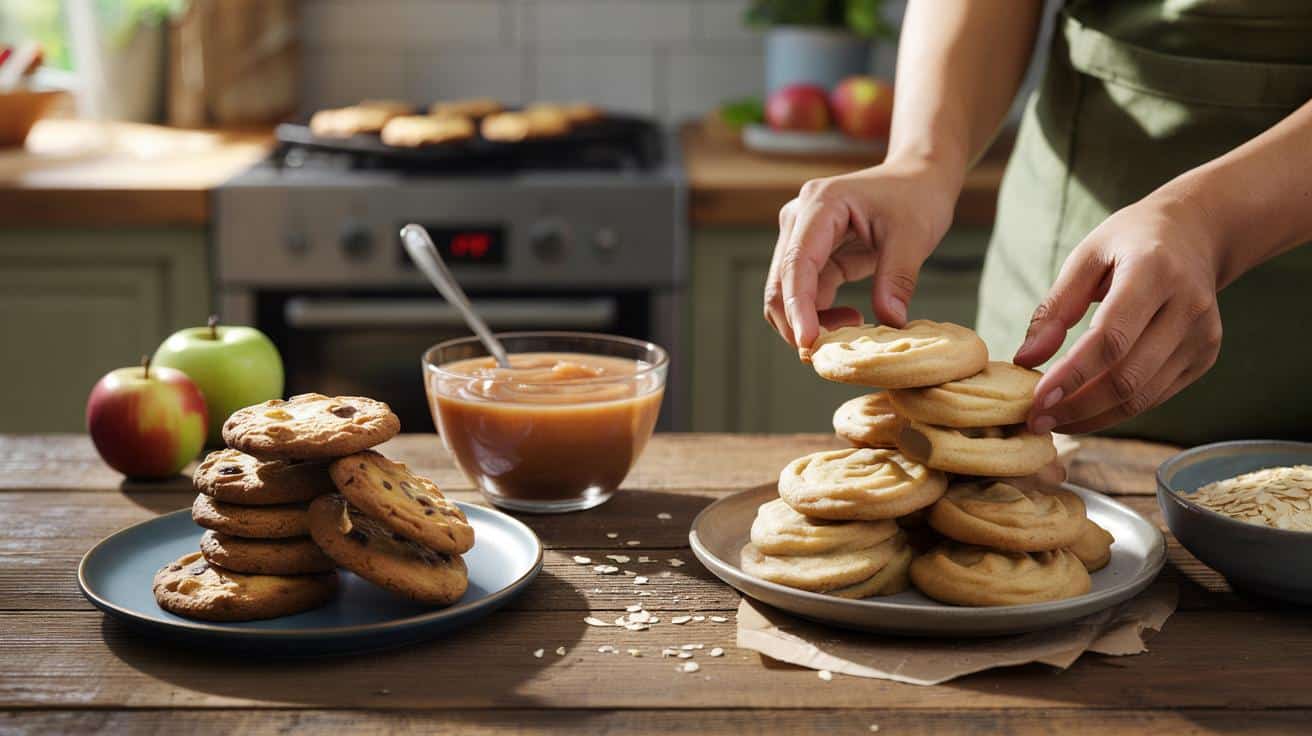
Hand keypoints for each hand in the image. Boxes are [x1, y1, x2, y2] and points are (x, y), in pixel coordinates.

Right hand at [763, 159, 959, 352]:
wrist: (918, 177)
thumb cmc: (917, 195)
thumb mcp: (915, 234)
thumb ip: (899, 277)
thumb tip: (890, 321)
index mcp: (820, 204)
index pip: (796, 263)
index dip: (798, 307)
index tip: (808, 343)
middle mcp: (800, 218)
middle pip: (779, 282)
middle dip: (798, 322)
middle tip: (834, 351)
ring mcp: (802, 236)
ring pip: (786, 293)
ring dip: (810, 321)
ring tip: (854, 328)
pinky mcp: (813, 254)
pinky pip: (805, 293)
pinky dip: (820, 315)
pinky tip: (853, 319)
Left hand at [1015, 195, 1224, 433]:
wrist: (1195, 234)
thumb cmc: (1130, 241)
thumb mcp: (1086, 257)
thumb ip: (1055, 308)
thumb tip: (1025, 359)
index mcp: (1155, 271)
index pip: (1111, 338)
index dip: (1072, 375)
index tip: (1036, 400)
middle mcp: (1188, 306)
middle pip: (1127, 376)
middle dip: (1076, 406)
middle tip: (1035, 421)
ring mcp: (1203, 335)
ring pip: (1143, 396)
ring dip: (1093, 417)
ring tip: (1053, 422)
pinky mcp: (1205, 355)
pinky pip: (1155, 396)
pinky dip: (1116, 411)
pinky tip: (1083, 411)